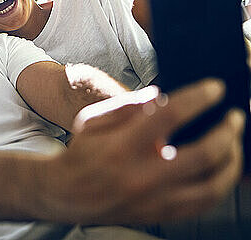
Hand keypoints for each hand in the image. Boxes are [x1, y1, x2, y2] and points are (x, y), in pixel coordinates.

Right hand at [57, 79, 243, 223]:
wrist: (69, 193)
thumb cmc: (82, 154)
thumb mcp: (93, 120)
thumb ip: (127, 106)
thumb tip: (161, 97)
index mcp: (123, 146)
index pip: (170, 116)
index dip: (198, 98)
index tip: (215, 89)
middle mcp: (142, 175)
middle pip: (203, 154)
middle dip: (227, 132)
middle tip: (235, 118)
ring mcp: (154, 200)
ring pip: (212, 186)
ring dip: (232, 162)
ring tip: (234, 144)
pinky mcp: (161, 214)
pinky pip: (204, 204)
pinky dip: (220, 185)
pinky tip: (222, 170)